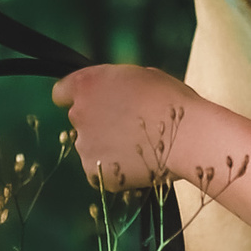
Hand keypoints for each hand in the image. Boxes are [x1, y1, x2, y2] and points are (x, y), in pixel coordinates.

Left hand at [53, 64, 198, 193]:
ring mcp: (84, 146)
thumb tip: (115, 94)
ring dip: (107, 146)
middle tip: (130, 126)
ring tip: (140, 147)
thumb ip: (117, 85)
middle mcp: (79, 114)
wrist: (189, 137)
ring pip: (90, 147)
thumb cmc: (172, 100)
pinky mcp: (94, 174)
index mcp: (88, 84)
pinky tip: (138, 164)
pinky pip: (99, 171)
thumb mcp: (142, 76)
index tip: (93, 103)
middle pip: (79, 120)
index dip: (77, 97)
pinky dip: (114, 170)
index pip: (62, 91)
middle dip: (98, 122)